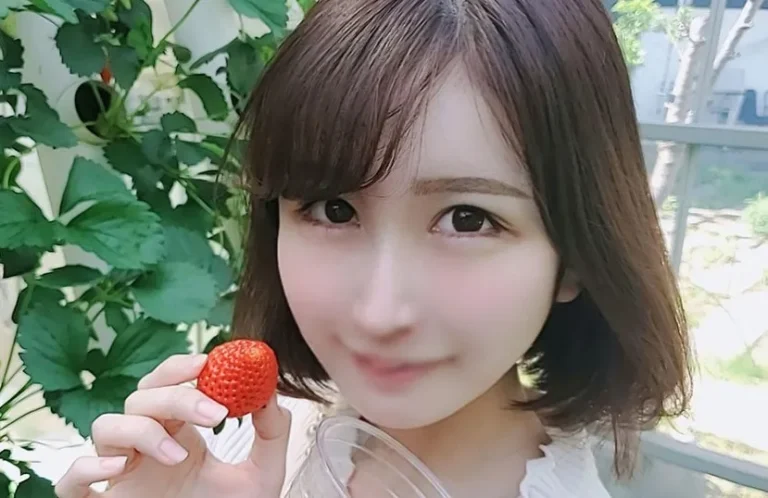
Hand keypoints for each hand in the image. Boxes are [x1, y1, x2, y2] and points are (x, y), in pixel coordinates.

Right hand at [55, 354, 291, 497]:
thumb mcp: (262, 473)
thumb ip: (272, 433)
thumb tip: (270, 394)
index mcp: (179, 431)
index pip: (166, 383)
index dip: (179, 367)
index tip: (208, 361)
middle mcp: (146, 446)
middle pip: (140, 398)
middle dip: (176, 397)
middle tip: (216, 414)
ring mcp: (121, 473)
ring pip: (104, 427)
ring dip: (140, 430)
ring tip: (179, 457)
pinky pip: (71, 480)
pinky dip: (86, 468)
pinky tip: (118, 468)